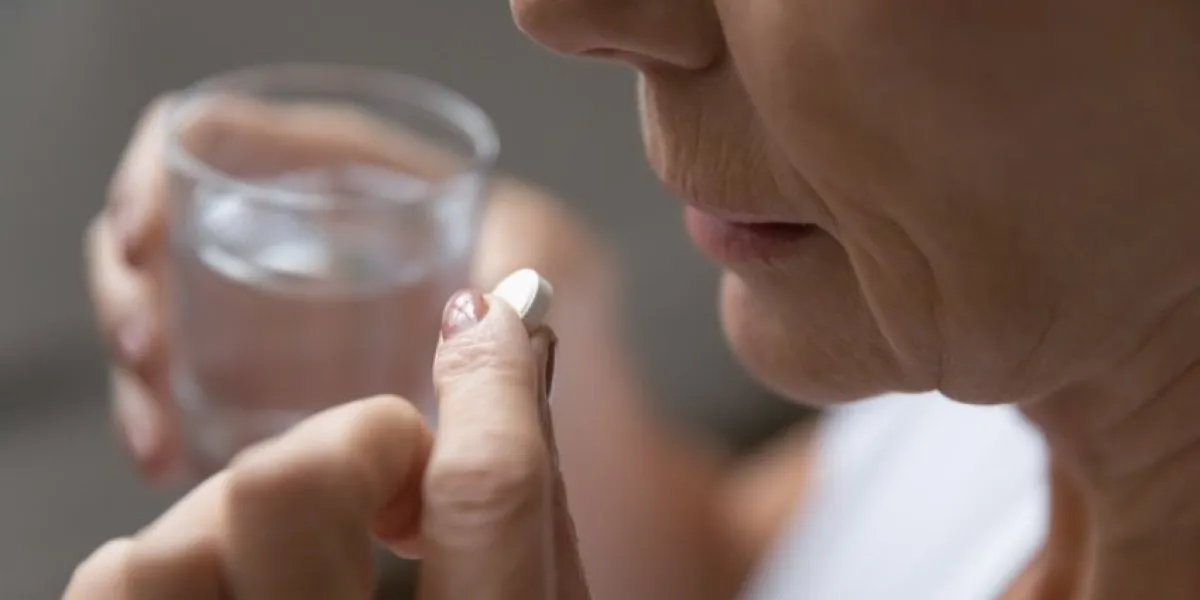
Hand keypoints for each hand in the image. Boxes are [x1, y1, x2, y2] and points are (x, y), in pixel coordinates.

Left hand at [64, 286, 591, 598]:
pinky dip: (173, 563)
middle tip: (394, 497)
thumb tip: (504, 348)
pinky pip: (112, 587)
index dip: (486, 381)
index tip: (482, 324)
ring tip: (311, 556)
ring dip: (249, 512)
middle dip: (353, 447)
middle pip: (286, 487)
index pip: (484, 492)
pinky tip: (244, 589)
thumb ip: (526, 503)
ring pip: (167, 543)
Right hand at [85, 96, 618, 481]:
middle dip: (141, 282)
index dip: (172, 170)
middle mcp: (330, 243)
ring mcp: (305, 319)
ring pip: (181, 313)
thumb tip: (478, 307)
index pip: (241, 140)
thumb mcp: (566, 276)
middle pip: (189, 229)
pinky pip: (208, 390)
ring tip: (159, 430)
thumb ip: (530, 262)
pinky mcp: (295, 394)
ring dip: (150, 363)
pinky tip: (174, 460)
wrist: (591, 471)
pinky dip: (177, 420)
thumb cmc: (590, 362)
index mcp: (379, 185)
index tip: (144, 235)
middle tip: (149, 349)